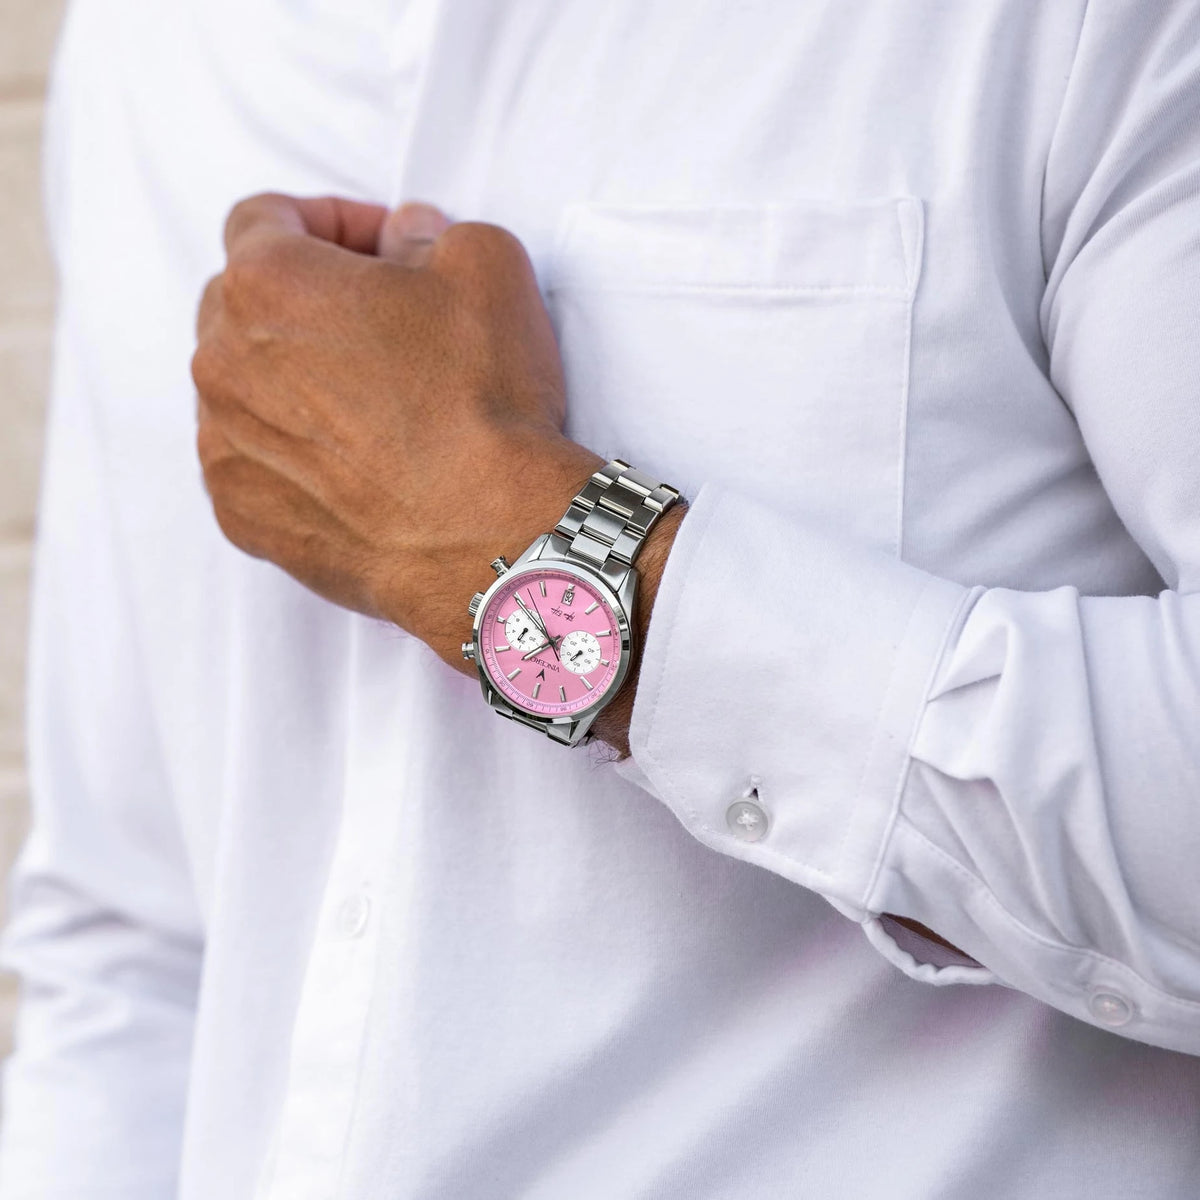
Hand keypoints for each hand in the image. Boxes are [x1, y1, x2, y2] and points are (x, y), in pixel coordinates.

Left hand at [192, 193, 602, 667]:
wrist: (488, 534)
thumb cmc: (483, 402)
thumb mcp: (486, 265)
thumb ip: (428, 231)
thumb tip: (404, 240)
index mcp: (267, 283)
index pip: (265, 219)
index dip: (329, 221)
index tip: (378, 248)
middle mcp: (221, 361)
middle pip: (241, 302)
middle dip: (306, 299)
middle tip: (380, 322)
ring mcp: (224, 447)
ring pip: (241, 386)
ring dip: (293, 378)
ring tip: (371, 401)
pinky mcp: (243, 515)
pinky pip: (252, 461)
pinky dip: (293, 452)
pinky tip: (357, 463)